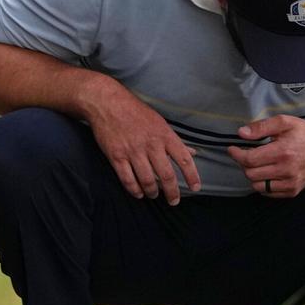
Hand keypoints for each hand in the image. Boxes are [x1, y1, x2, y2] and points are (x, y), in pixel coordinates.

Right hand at [85, 82, 199, 203]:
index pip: (184, 159)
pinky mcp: (116, 156)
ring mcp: (133, 151)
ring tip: (154, 195)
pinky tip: (139, 193)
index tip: (196, 188)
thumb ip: (176, 142)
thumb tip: (193, 153)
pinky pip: (127, 179)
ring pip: (147, 180)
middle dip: (172, 192)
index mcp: (165, 136)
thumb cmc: (137, 113)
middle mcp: (151, 145)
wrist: (108, 104)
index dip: (192, 176)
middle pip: (166, 175)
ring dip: (153, 192)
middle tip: (174, 200)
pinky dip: (134, 190)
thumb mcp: (161, 124)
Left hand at [228, 115, 304, 197]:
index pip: (250, 159)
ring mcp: (291, 182)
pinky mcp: (293, 190)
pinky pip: (268, 192)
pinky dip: (263, 184)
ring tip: (259, 164)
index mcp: (283, 152)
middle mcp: (287, 170)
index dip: (237, 154)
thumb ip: (261, 127)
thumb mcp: (283, 122)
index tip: (233, 149)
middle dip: (244, 164)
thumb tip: (241, 134)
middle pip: (251, 174)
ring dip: (253, 175)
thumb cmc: (303, 133)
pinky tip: (268, 172)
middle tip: (248, 154)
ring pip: (257, 186)